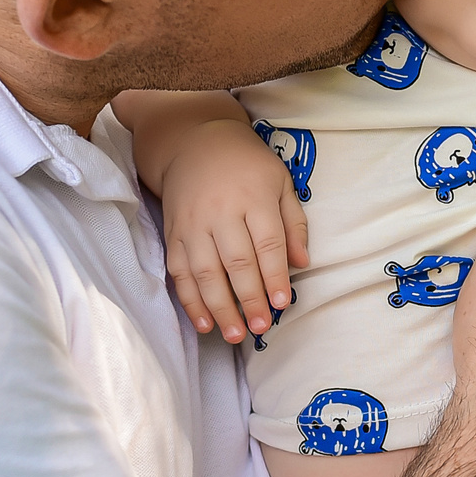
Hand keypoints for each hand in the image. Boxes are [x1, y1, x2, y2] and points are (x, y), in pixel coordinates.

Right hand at [161, 117, 308, 342]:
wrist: (193, 142)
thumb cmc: (247, 165)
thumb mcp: (280, 182)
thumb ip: (294, 223)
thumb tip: (302, 263)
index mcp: (254, 198)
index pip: (267, 243)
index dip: (275, 275)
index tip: (282, 303)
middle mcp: (221, 212)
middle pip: (237, 262)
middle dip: (249, 299)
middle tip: (260, 328)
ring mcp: (193, 224)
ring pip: (205, 271)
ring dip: (219, 307)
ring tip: (233, 334)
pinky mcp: (173, 233)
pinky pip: (179, 271)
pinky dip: (190, 300)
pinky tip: (203, 322)